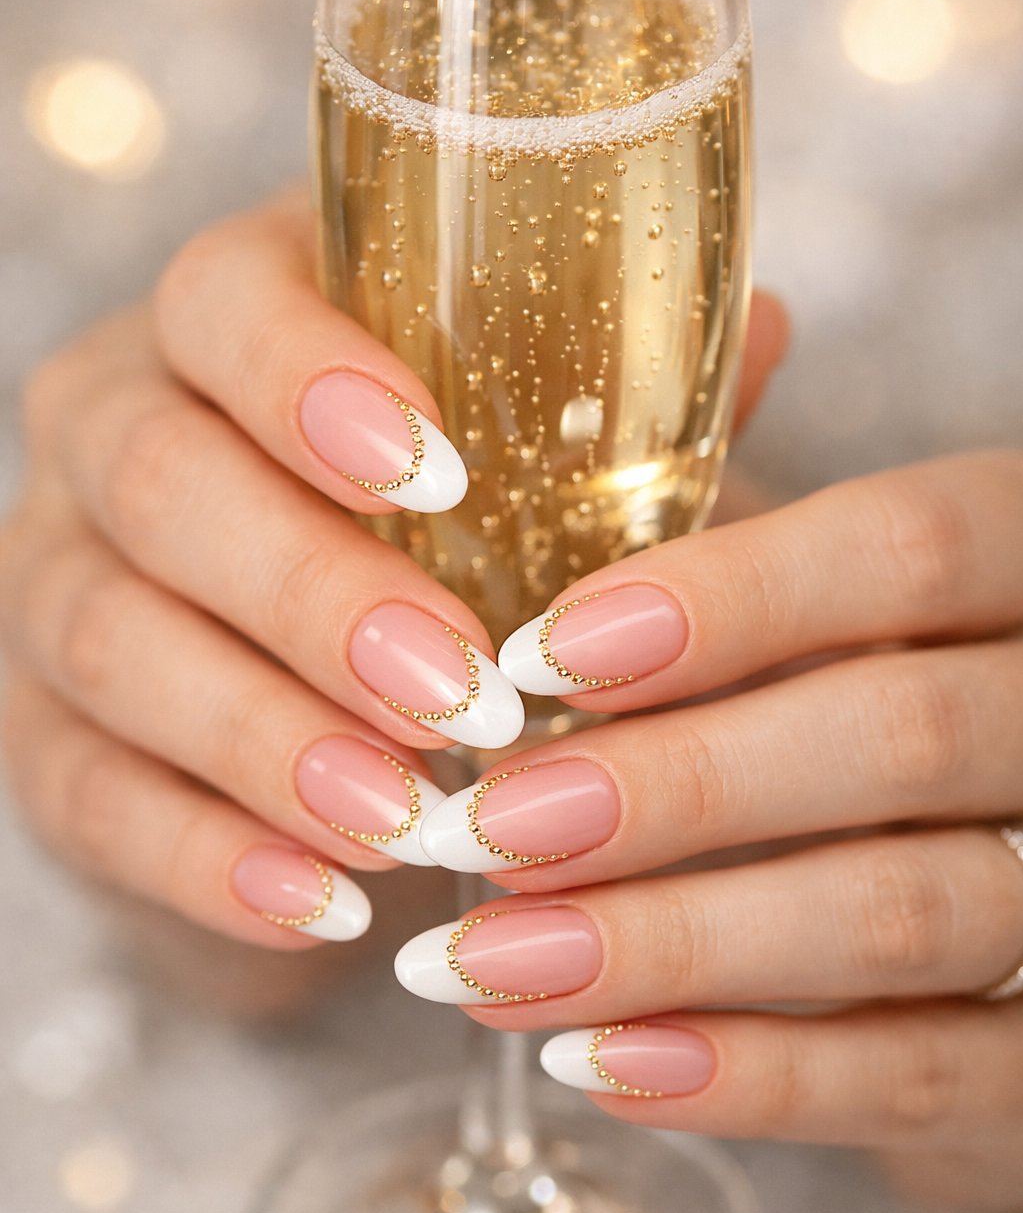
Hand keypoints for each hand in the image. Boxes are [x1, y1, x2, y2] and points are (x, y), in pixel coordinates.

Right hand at [0, 189, 784, 953]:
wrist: (304, 679)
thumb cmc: (434, 535)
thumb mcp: (522, 458)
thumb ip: (614, 404)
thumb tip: (761, 330)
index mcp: (226, 325)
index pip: (220, 302)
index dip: (307, 380)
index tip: (440, 478)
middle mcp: (112, 429)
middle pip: (159, 480)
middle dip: (312, 595)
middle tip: (461, 694)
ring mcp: (55, 576)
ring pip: (110, 640)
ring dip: (267, 742)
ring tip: (408, 823)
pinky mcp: (40, 727)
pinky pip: (84, 790)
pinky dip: (207, 857)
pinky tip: (326, 910)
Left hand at [399, 450, 1022, 1212]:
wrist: (1000, 869)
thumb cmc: (874, 686)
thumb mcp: (817, 574)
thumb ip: (734, 490)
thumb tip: (703, 346)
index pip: (910, 546)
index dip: (729, 597)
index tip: (541, 654)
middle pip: (900, 733)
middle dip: (671, 788)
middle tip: (484, 826)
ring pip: (907, 914)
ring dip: (671, 946)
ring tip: (487, 961)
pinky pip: (928, 1077)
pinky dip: (753, 1079)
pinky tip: (599, 1059)